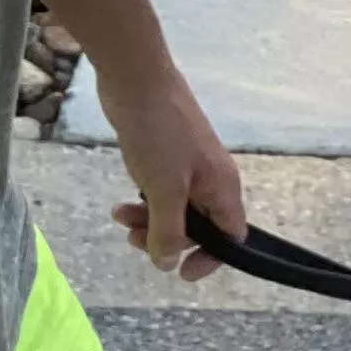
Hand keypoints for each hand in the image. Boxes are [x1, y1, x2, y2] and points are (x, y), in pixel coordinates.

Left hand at [100, 66, 245, 279]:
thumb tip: (168, 264)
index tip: (182, 272)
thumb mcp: (164, 190)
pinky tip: (121, 203)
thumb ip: (168, 231)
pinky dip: (143, 201)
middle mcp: (211, 179)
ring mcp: (188, 166)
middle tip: (133, 238)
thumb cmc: (158, 134)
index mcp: (222, 188)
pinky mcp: (167, 155)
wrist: (136, 79)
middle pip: (198, 226)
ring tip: (120, 218)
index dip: (211, 258)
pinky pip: (160, 190)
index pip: (231, 237)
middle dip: (167, 238)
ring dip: (149, 221)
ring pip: (175, 209)